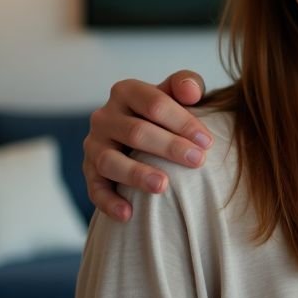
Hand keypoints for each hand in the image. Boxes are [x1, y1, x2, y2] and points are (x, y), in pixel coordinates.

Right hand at [83, 70, 213, 220]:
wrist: (143, 135)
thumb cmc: (167, 113)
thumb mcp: (178, 93)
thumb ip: (187, 83)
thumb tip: (191, 92)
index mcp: (126, 91)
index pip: (154, 104)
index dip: (182, 122)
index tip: (207, 142)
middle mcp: (104, 116)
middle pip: (136, 132)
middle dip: (169, 147)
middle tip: (198, 161)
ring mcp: (94, 145)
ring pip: (111, 161)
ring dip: (136, 174)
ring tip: (163, 186)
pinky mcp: (89, 172)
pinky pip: (95, 189)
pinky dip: (109, 202)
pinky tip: (128, 214)